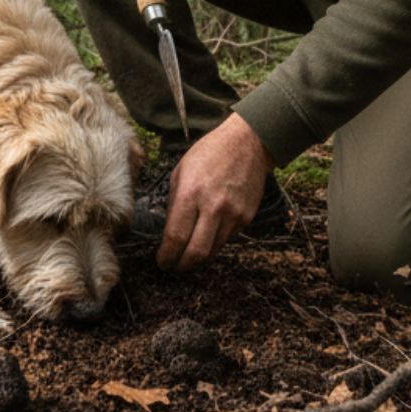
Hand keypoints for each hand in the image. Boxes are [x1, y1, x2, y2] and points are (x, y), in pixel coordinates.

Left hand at [156, 113, 273, 271]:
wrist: (248, 143)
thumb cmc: (209, 153)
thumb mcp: (181, 171)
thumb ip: (175, 202)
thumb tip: (169, 230)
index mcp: (190, 193)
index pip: (176, 237)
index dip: (166, 256)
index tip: (162, 262)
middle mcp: (213, 207)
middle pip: (196, 253)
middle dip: (182, 266)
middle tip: (174, 268)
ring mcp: (233, 214)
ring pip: (213, 251)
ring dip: (199, 258)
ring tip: (188, 256)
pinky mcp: (246, 218)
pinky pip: (227, 239)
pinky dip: (215, 242)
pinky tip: (208, 235)